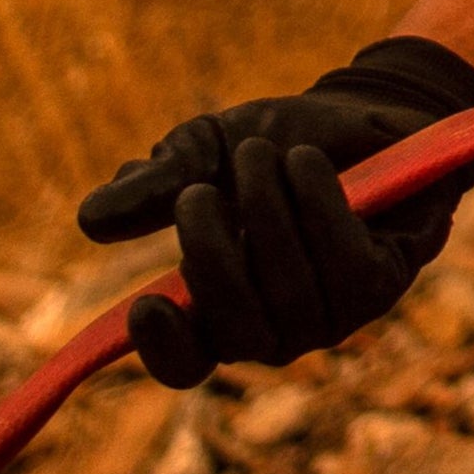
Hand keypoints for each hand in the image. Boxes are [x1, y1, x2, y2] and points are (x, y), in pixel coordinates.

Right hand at [76, 35, 473, 387]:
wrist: (361, 110)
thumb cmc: (274, 143)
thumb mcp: (206, 149)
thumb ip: (157, 183)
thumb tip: (91, 220)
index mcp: (220, 310)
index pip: (187, 363)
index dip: (165, 350)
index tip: (144, 305)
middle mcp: (275, 327)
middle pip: (234, 330)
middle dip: (211, 257)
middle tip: (201, 190)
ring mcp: (331, 314)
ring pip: (291, 295)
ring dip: (268, 214)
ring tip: (262, 154)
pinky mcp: (381, 285)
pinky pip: (344, 266)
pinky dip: (319, 208)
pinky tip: (306, 164)